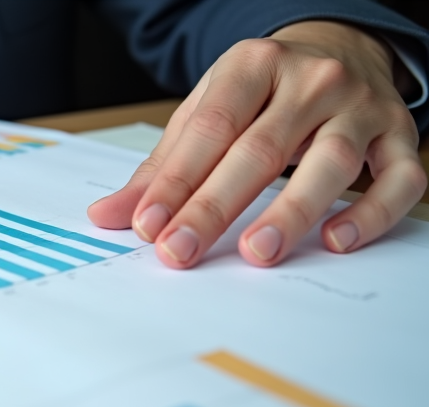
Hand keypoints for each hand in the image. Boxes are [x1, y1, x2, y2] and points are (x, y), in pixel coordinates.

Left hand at [88, 21, 426, 267]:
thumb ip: (161, 167)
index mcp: (254, 65)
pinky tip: (336, 241)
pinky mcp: (398, 136)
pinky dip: (371, 213)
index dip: (177, 180)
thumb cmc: (263, 93)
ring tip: (257, 253)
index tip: (148, 224)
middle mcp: (312, 80)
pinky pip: (398, 179)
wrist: (340, 52)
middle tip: (181, 250)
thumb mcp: (206, 112)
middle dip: (214, 206)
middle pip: (260, 149)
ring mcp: (361, 107)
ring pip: (330, 162)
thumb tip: (109, 215)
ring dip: (291, 211)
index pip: (210, 128)